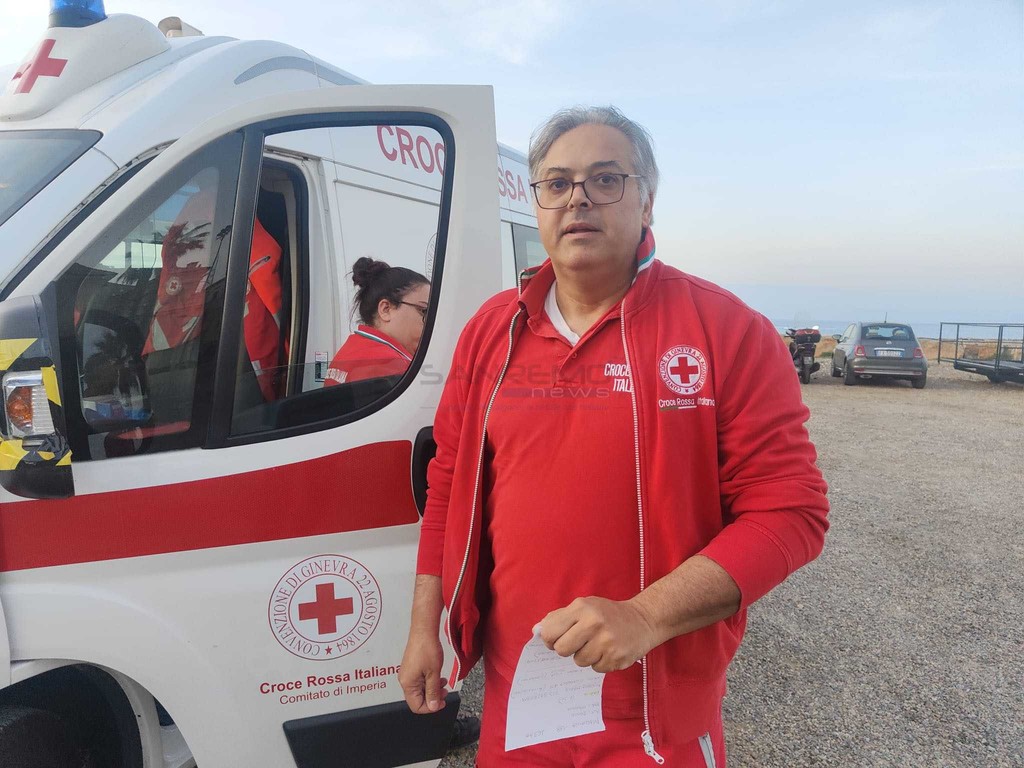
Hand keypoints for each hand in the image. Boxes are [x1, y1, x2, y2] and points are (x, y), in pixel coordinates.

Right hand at [398, 628, 448, 713]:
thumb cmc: (427, 648)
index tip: (442, 703)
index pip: (416, 706)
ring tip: (443, 683)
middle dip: (433, 698)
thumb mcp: (433, 674)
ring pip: (420, 690)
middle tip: (444, 692)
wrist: (424, 631)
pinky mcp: (412, 667)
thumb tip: (433, 706)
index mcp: (408, 684)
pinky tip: (438, 676)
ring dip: (432, 689)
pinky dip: (429, 681)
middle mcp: (405, 680)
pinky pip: (420, 681)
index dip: (430, 708)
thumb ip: (433, 692)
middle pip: (418, 699)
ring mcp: (408, 673)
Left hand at [536, 596, 658, 672]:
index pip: (550, 632)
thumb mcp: (584, 606)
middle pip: (562, 649)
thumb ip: (559, 617)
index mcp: (582, 608)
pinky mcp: (617, 658)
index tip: (556, 639)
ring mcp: (607, 642)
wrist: (643, 619)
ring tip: (597, 644)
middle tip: (577, 643)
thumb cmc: (607, 613)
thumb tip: (536, 630)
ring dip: (585, 656)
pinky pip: (596, 668)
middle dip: (567, 649)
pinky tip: (608, 651)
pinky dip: (599, 662)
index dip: (550, 639)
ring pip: (579, 661)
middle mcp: (594, 623)